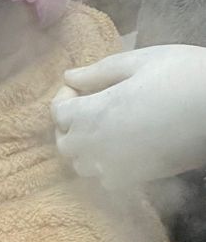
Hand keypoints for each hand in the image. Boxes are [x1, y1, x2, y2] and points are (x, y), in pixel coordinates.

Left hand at [52, 45, 205, 186]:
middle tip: (92, 105)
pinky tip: (124, 147)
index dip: (65, 97)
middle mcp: (98, 145)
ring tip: (106, 126)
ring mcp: (117, 167)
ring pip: (82, 165)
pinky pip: (106, 180)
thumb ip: (100, 72)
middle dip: (70, 124)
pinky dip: (106, 166)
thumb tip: (70, 77)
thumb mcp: (141, 61)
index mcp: (95, 112)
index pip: (57, 113)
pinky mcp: (138, 180)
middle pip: (64, 143)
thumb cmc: (184, 75)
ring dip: (85, 147)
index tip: (83, 86)